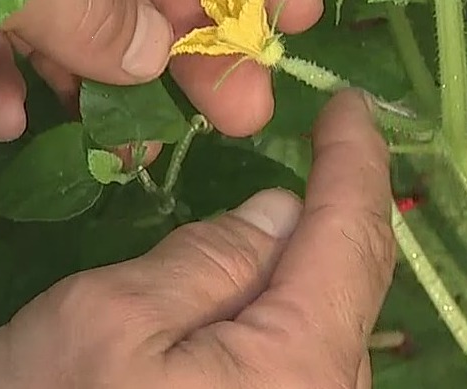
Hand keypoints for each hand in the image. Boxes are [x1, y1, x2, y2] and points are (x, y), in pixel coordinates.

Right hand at [0, 91, 395, 388]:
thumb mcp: (110, 318)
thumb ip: (208, 257)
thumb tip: (281, 212)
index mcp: (301, 361)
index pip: (353, 233)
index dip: (357, 160)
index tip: (350, 106)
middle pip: (350, 277)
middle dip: (334, 205)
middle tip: (314, 146)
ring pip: (327, 318)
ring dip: (307, 258)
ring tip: (277, 214)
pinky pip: (303, 355)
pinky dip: (287, 303)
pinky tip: (256, 289)